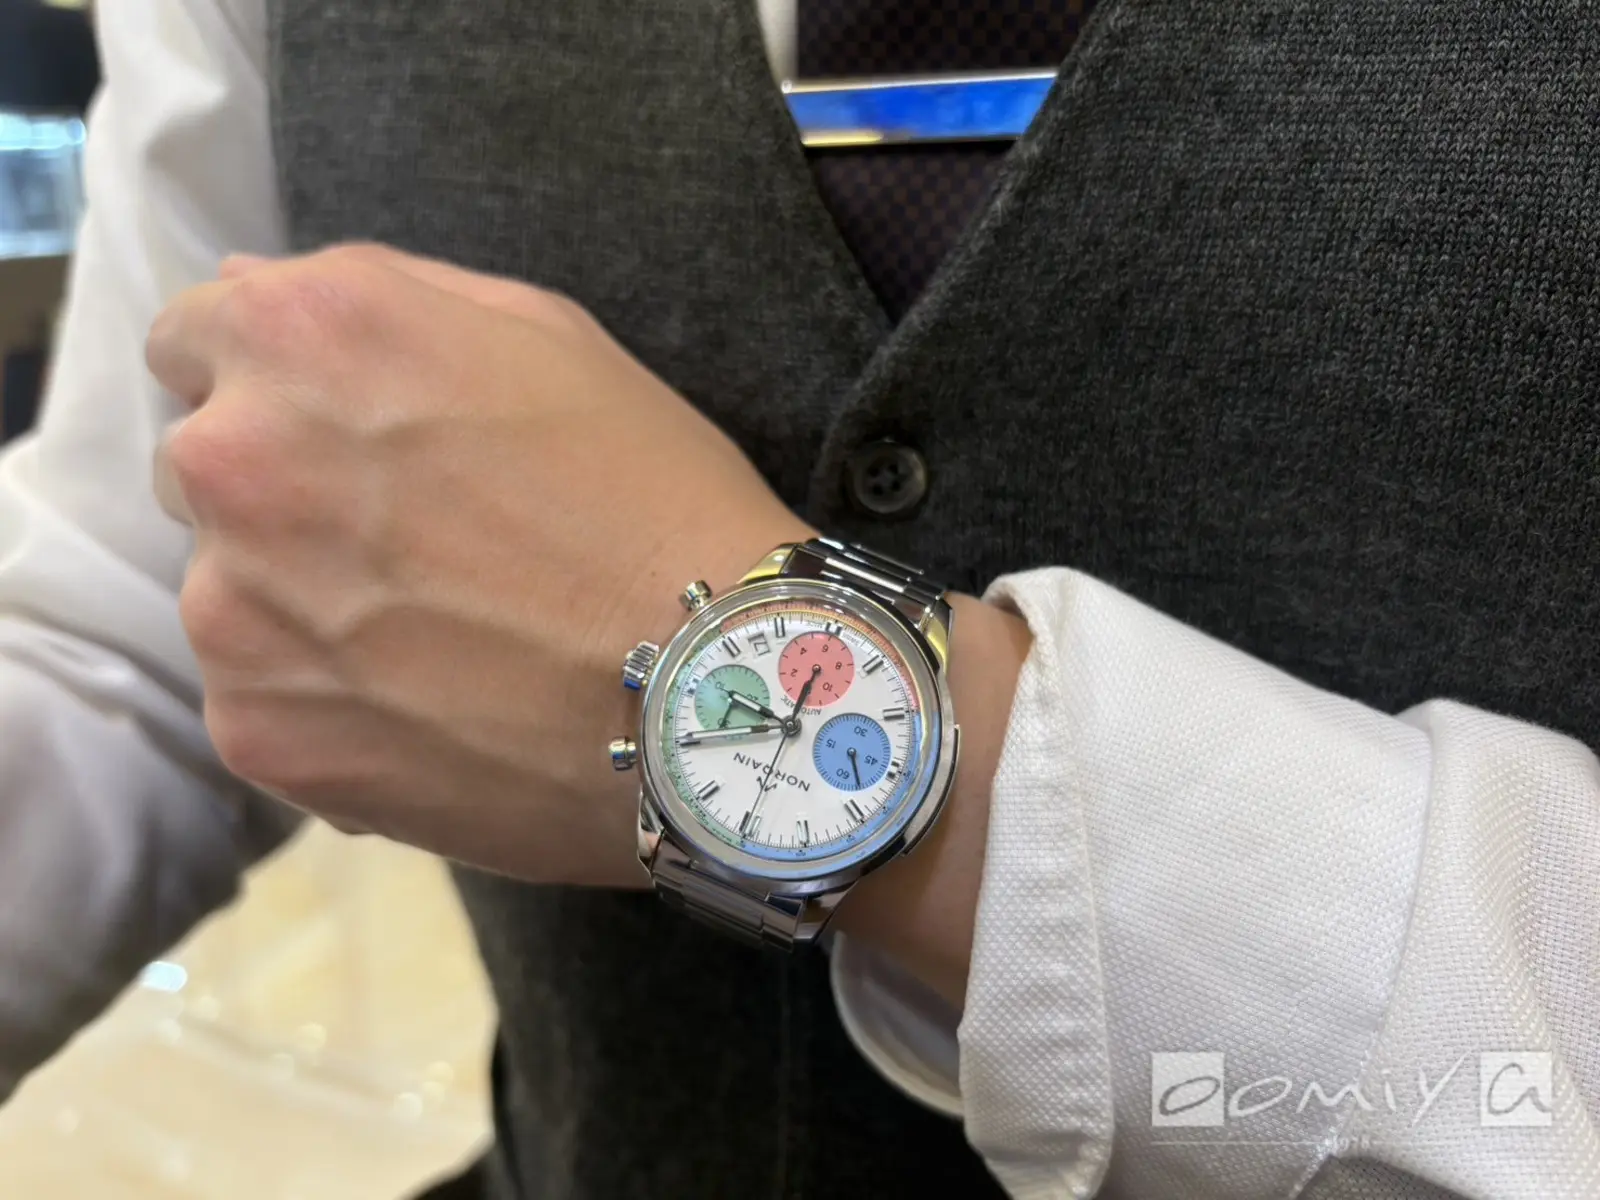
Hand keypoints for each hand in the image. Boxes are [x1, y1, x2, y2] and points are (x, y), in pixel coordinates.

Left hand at [146, 243, 811, 885]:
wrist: (714, 686)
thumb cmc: (651, 494)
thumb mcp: (546, 337)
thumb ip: (384, 296)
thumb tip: (247, 299)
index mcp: (304, 335)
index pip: (194, 341)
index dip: (275, 383)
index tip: (348, 435)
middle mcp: (234, 455)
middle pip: (205, 467)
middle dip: (286, 492)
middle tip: (416, 544)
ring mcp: (230, 606)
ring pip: (230, 592)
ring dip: (303, 604)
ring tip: (438, 640)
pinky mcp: (256, 731)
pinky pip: (265, 700)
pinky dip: (328, 705)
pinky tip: (431, 710)